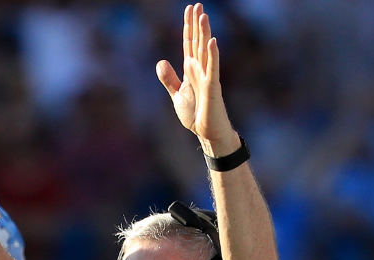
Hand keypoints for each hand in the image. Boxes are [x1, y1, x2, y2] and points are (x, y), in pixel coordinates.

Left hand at [155, 3, 239, 155]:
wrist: (206, 133)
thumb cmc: (195, 115)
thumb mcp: (177, 95)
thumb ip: (169, 79)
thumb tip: (161, 61)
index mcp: (191, 70)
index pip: (189, 43)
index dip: (188, 26)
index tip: (189, 10)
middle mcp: (200, 69)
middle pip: (198, 41)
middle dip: (197, 23)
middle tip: (197, 5)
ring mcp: (207, 77)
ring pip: (205, 50)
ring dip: (205, 33)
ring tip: (204, 15)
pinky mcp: (212, 87)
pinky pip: (212, 68)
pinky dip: (212, 55)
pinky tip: (212, 41)